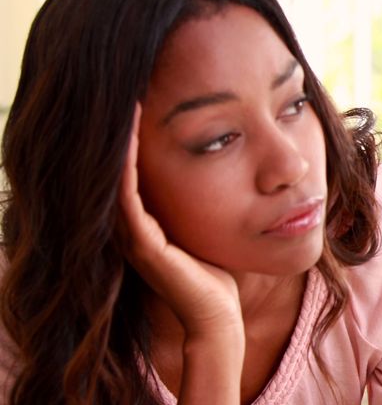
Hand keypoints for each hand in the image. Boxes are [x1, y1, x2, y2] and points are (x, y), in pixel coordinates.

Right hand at [117, 103, 242, 338]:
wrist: (222, 320)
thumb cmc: (223, 273)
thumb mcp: (217, 222)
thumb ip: (215, 195)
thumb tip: (238, 162)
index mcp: (150, 217)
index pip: (137, 164)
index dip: (137, 130)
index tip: (147, 91)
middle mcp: (135, 224)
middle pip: (123, 166)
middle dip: (126, 128)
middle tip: (130, 84)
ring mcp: (134, 236)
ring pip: (120, 178)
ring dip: (122, 140)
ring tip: (127, 101)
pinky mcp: (142, 248)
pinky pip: (128, 201)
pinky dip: (126, 169)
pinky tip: (129, 141)